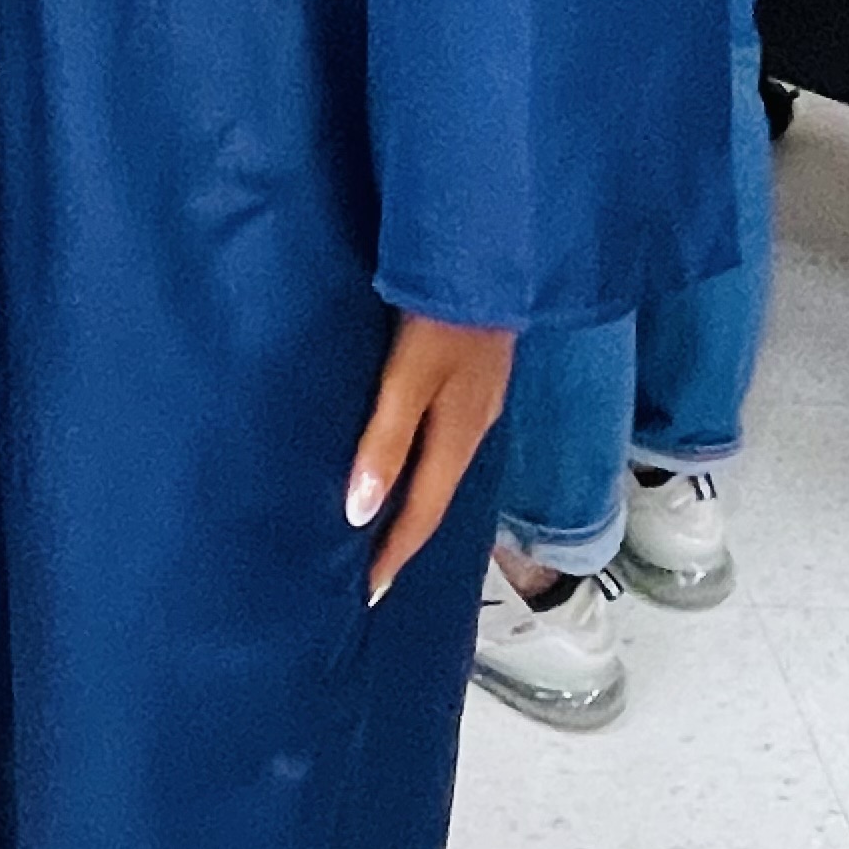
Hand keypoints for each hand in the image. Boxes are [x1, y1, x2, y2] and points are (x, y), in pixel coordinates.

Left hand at [344, 315, 513, 605]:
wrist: (489, 253)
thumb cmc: (442, 313)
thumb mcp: (408, 378)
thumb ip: (385, 441)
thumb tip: (359, 513)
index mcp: (459, 435)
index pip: (423, 514)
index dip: (395, 554)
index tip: (368, 594)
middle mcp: (473, 426)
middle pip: (435, 497)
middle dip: (405, 537)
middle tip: (370, 571)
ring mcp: (477, 399)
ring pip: (441, 468)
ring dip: (413, 501)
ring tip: (381, 525)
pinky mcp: (472, 375)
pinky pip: (444, 438)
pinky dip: (421, 464)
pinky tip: (405, 458)